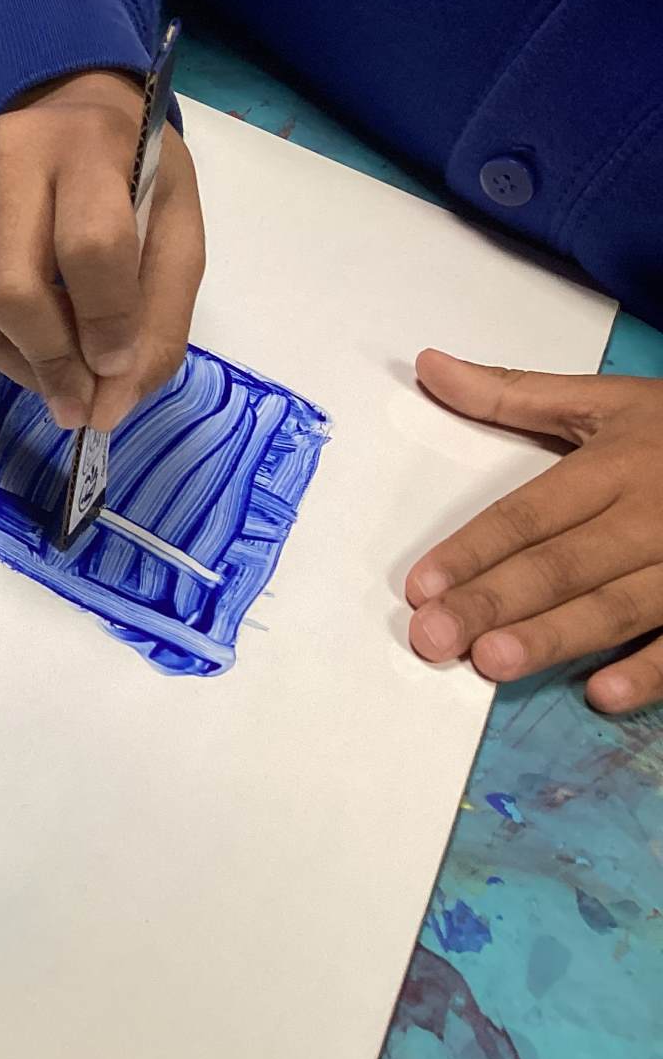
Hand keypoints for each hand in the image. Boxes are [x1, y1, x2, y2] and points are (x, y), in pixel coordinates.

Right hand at [0, 68, 205, 430]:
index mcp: (86, 145)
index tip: (119, 367)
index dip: (106, 320)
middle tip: (83, 403)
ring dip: (30, 367)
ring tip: (69, 381)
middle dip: (52, 361)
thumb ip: (159, 317)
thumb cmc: (133, 169)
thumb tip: (110, 407)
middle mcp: (9, 160)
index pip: (90, 246)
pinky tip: (43, 337)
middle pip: (12, 288)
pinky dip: (10, 346)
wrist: (64, 112)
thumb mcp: (177, 225)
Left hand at [405, 349, 662, 713]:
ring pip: (620, 605)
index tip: (419, 586)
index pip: (531, 512)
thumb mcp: (612, 401)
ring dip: (557, 636)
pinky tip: (602, 693)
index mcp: (620, 463)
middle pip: (564, 563)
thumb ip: (516, 394)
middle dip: (495, 602)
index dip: (473, 550)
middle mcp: (657, 513)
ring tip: (493, 662)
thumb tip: (429, 365)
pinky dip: (651, 669)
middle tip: (434, 638)